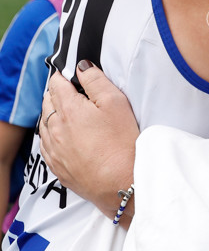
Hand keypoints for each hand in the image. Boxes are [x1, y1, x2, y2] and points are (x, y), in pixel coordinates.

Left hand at [40, 61, 138, 220]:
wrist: (120, 184)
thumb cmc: (122, 142)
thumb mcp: (115, 102)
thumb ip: (96, 80)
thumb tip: (81, 66)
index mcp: (67, 109)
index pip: (56, 82)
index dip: (66, 75)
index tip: (76, 76)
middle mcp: (54, 128)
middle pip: (48, 101)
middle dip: (59, 93)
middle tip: (76, 93)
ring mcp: (53, 148)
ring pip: (44, 123)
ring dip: (54, 114)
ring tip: (72, 114)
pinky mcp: (56, 166)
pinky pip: (45, 144)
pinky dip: (52, 134)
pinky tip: (66, 136)